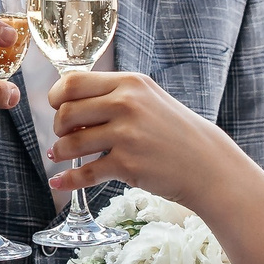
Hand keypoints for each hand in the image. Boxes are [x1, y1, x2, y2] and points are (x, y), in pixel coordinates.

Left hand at [45, 70, 231, 205]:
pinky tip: (59, 181)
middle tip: (64, 135)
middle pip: (67, 112)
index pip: (73, 82)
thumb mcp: (149, 99)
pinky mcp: (128, 165)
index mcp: (129, 83)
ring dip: (59, 152)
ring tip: (61, 155)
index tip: (57, 107)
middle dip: (57, 127)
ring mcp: (127, 136)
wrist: (207, 164)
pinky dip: (67, 180)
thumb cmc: (175, 131)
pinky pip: (85, 173)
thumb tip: (70, 102)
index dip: (57, 96)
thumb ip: (115, 95)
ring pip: (71, 143)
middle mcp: (127, 105)